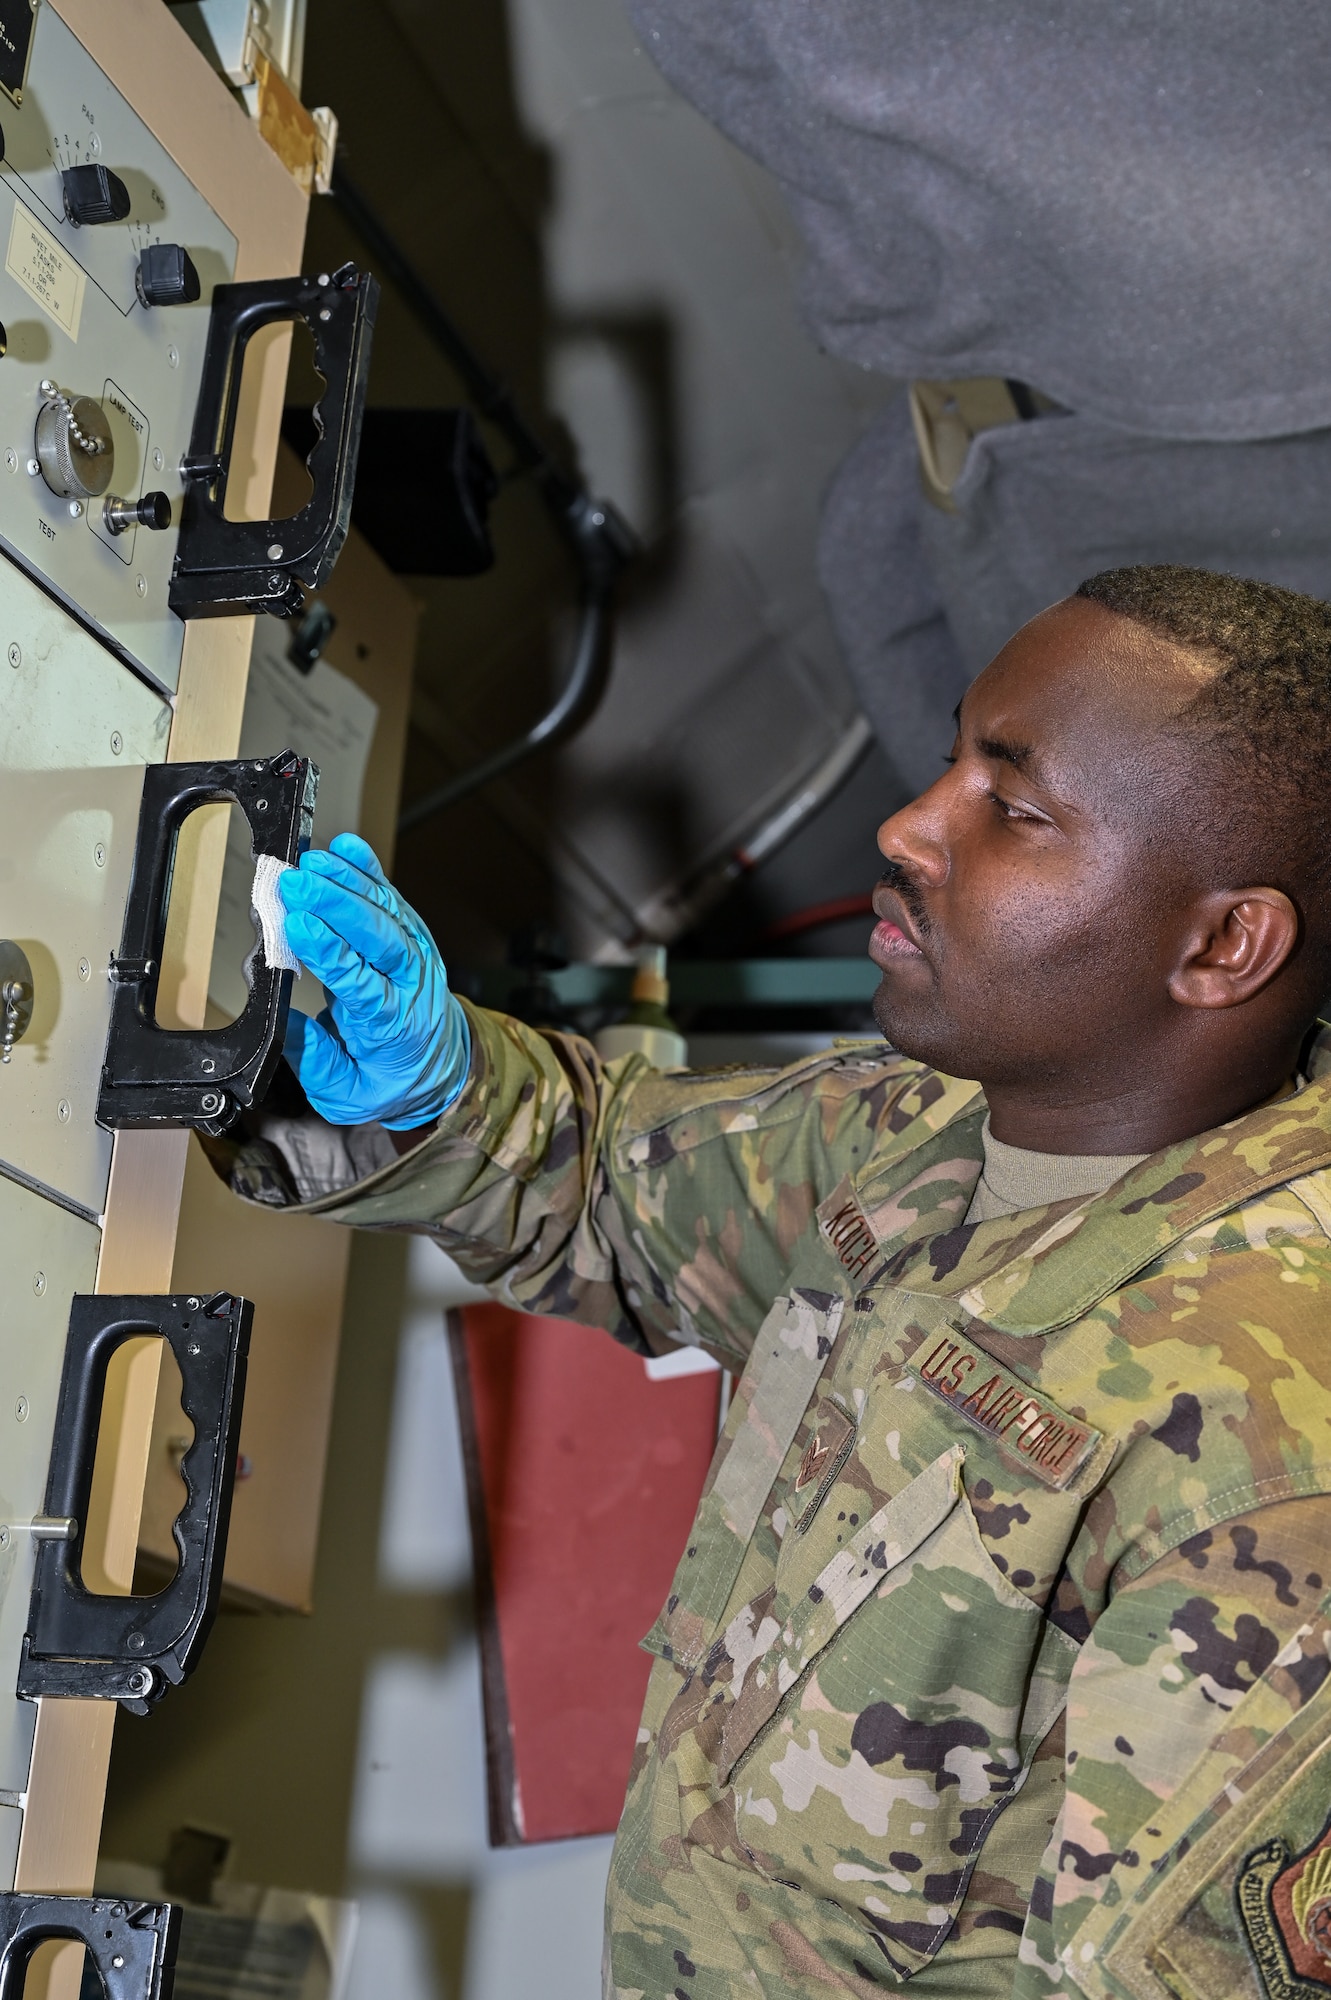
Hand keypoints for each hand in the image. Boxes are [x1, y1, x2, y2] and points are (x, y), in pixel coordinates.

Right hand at [278, 832, 469, 1128]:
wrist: (442, 1065)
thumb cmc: (391, 1079)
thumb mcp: (348, 1094)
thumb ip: (315, 1060)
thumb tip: (283, 1021)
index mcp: (393, 1025)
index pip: (362, 982)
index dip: (330, 952)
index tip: (299, 926)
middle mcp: (411, 984)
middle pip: (378, 936)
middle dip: (336, 905)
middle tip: (296, 883)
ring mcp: (416, 955)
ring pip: (386, 910)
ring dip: (348, 881)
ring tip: (312, 862)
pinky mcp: (411, 936)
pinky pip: (391, 899)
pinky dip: (369, 872)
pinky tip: (347, 849)